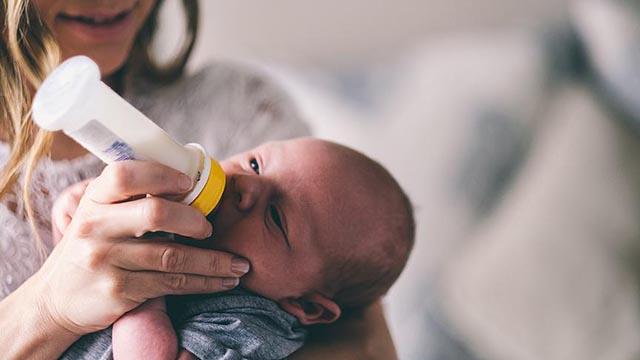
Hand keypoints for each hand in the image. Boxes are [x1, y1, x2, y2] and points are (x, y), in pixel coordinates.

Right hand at [35, 161, 248, 334]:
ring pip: (173, 256)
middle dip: (194, 220)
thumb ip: (131, 198)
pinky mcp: (119, 290)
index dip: (162, 175)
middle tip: (210, 228)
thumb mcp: (98, 215)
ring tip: (238, 264)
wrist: (56, 298)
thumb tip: (187, 181)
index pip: (126, 174)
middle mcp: (95, 227)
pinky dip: (204, 282)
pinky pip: (172, 283)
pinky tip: (223, 280)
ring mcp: (106, 260)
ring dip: (214, 261)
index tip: (188, 184)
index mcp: (94, 199)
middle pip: (156, 213)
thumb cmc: (91, 247)